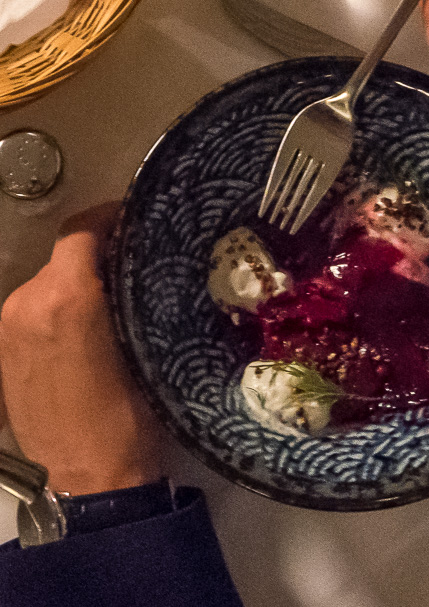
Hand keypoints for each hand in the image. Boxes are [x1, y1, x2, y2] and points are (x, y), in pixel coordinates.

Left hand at [0, 205, 162, 494]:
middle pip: (64, 257)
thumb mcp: (145, 341)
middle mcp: (27, 304)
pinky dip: (56, 312)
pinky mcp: (2, 354)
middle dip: (96, 258)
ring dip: (75, 286)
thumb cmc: (128, 415)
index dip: (110, 217)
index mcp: (64, 296)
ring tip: (109, 307)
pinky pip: (33, 312)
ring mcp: (8, 330)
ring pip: (48, 284)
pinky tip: (83, 335)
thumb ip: (131, 290)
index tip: (134, 222)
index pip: (81, 228)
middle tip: (132, 269)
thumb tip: (135, 256)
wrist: (89, 480)